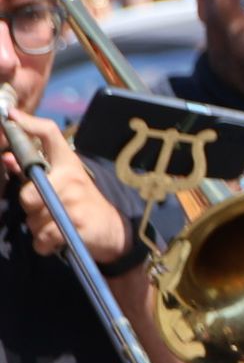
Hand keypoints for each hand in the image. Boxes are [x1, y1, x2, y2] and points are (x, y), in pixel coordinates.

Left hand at [3, 112, 131, 262]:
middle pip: (27, 196)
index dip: (28, 124)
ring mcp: (75, 203)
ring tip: (55, 224)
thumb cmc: (82, 202)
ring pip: (33, 221)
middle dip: (30, 209)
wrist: (113, 230)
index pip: (49, 134)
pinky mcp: (77, 227)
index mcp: (68, 164)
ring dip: (38, 228)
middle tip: (45, 209)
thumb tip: (7, 157)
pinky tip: (57, 239)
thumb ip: (33, 170)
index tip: (11, 118)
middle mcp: (71, 179)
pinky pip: (42, 239)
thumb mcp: (64, 182)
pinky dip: (44, 244)